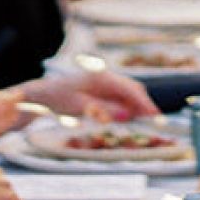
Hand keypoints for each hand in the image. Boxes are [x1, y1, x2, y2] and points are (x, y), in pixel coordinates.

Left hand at [24, 68, 157, 119]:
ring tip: (142, 123)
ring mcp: (104, 81)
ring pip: (126, 93)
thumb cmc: (60, 99)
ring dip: (134, 107)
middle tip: (153, 124)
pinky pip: (118, 97)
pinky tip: (126, 118)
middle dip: (142, 105)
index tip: (155, 117)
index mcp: (103, 77)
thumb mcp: (81, 107)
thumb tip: (126, 115)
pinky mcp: (100, 89)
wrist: (43, 95)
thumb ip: (104, 110)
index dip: (144, 103)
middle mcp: (106, 76)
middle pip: (132, 89)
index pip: (131, 90)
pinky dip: (125, 107)